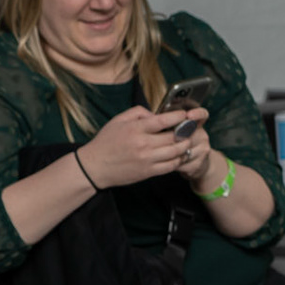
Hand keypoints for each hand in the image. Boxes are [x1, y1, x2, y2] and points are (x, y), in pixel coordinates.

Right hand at [78, 105, 210, 188]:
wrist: (94, 167)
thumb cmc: (106, 142)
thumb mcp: (118, 120)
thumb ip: (139, 113)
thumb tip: (156, 114)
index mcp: (136, 129)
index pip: (164, 120)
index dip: (179, 117)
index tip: (185, 115)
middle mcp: (143, 144)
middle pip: (174, 137)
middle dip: (186, 131)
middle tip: (190, 128)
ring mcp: (147, 159)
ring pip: (176, 152)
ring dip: (185, 145)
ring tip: (187, 140)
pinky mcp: (148, 172)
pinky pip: (171, 166)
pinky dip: (179, 159)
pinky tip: (179, 154)